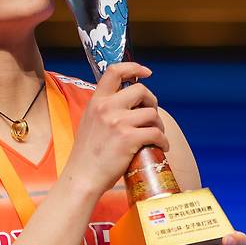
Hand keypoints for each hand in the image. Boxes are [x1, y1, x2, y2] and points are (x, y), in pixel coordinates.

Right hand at [65, 62, 168, 195]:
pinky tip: (160, 148)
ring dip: (158, 125)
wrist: (82, 177)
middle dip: (152, 102)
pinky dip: (162, 141)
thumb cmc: (87, 155)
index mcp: (96, 101)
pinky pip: (156, 133)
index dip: (134, 67)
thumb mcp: (90, 123)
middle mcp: (106, 107)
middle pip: (141, 90)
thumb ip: (105, 110)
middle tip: (151, 116)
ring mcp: (118, 122)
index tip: (146, 72)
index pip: (114, 71)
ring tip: (156, 136)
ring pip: (151, 113)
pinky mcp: (129, 139)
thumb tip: (130, 105)